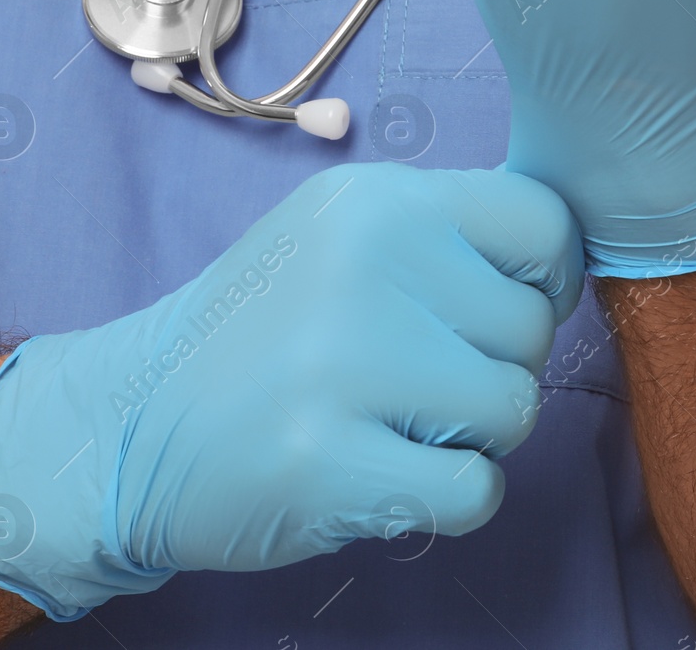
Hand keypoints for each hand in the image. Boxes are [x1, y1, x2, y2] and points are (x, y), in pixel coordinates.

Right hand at [0, 163, 581, 620]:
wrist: (130, 419)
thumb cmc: (266, 326)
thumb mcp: (343, 234)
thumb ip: (444, 235)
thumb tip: (564, 258)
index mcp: (380, 200)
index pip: (543, 222)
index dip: (546, 277)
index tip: (498, 310)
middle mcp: (367, 263)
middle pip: (534, 328)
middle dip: (494, 367)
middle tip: (419, 380)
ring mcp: (344, 363)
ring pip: (515, 408)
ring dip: (472, 435)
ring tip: (397, 422)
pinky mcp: (325, 463)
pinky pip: (476, 489)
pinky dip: (450, 496)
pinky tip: (389, 472)